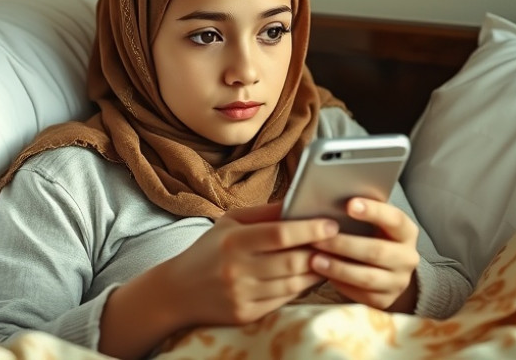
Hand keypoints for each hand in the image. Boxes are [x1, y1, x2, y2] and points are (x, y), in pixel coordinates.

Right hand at [163, 202, 337, 325]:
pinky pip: (284, 300)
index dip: (310, 229)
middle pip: (292, 261)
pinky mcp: (246, 314)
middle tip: (337, 242)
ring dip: (316, 271)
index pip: (280, 234)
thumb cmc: (209, 250)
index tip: (330, 224)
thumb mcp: (230, 222)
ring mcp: (242, 295)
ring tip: (327, 258)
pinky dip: (301, 288)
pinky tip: (308, 276)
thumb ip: (264, 213)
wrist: (178, 291)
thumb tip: (298, 201)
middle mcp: (237, 270)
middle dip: (320, 251)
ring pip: (293, 284)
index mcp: (233, 241)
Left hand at [309, 198, 419, 311]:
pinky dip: (340, 284)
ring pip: (367, 277)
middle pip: (377, 251)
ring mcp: (398, 282)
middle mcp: (408, 258)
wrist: (385, 270)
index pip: (395, 219)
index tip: (349, 204)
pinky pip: (361, 295)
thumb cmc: (370, 236)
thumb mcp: (372, 223)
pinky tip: (323, 275)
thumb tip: (330, 199)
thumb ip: (359, 213)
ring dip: (338, 268)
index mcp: (406, 232)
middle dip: (344, 244)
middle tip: (318, 238)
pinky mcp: (385, 300)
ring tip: (315, 259)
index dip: (373, 211)